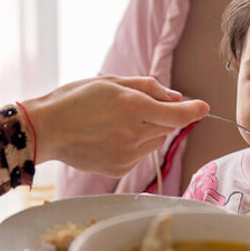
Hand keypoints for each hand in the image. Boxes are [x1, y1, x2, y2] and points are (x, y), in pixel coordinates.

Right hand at [21, 75, 208, 176]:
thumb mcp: (112, 82)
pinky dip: (133, 145)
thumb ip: (148, 87)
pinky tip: (109, 137)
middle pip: (167, 126)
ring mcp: (128, 155)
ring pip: (154, 141)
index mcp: (134, 108)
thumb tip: (176, 97)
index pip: (178, 115)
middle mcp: (135, 134)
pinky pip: (139, 155)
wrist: (45, 130)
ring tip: (116, 122)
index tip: (204, 107)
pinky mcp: (120, 168)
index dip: (194, 111)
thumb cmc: (75, 99)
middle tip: (134, 106)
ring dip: (147, 131)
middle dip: (160, 116)